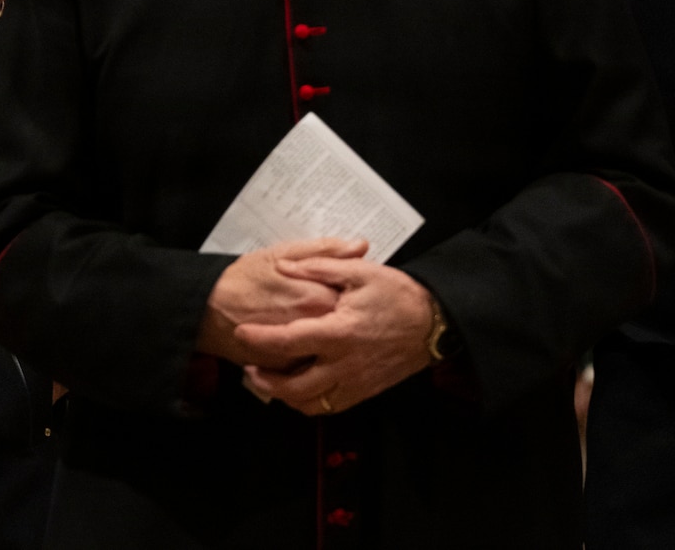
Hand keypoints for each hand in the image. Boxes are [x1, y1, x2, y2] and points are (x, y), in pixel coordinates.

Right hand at [198, 239, 366, 364]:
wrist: (207, 310)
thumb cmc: (244, 278)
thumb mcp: (283, 252)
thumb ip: (325, 250)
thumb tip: (360, 246)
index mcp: (316, 297)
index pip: (356, 297)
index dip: (356, 291)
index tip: (352, 286)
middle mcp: (313, 329)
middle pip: (347, 324)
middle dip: (346, 316)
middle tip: (336, 306)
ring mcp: (301, 353)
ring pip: (331, 348)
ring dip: (332, 338)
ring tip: (322, 324)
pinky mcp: (287, 370)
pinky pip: (311, 364)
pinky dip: (313, 353)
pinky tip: (308, 342)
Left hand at [236, 256, 435, 415]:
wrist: (433, 322)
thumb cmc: (397, 294)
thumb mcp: (360, 271)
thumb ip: (319, 268)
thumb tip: (285, 267)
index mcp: (339, 332)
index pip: (288, 341)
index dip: (259, 340)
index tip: (240, 334)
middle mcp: (344, 364)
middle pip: (293, 386)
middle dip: (264, 380)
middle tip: (249, 366)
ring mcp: (355, 383)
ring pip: (309, 404)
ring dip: (284, 395)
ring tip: (268, 380)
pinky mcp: (364, 392)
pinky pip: (329, 407)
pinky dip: (308, 403)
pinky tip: (300, 388)